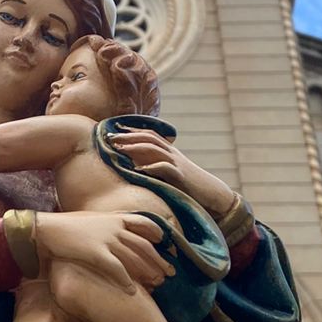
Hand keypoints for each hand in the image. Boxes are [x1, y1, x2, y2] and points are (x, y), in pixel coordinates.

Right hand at [34, 211, 172, 292]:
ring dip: (148, 273)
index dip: (157, 233)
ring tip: (157, 284)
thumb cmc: (66, 226)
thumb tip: (116, 231)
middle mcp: (115, 228)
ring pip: (135, 258)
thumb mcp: (92, 219)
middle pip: (144, 245)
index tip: (164, 243)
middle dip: (159, 260)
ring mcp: (107, 240)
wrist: (46, 229)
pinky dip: (127, 281)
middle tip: (169, 273)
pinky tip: (133, 292)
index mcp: (115, 217)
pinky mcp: (96, 253)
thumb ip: (107, 224)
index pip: (144, 223)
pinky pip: (117, 270)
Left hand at [110, 128, 235, 219]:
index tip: (113, 129)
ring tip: (119, 148)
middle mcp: (172, 153)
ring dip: (135, 147)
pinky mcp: (181, 176)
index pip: (149, 134)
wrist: (212, 192)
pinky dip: (151, 167)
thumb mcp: (171, 172)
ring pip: (154, 148)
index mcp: (169, 151)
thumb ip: (157, 166)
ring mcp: (177, 163)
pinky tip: (139, 169)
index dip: (132, 130)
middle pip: (148, 138)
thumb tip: (136, 166)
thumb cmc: (189, 185)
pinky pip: (165, 168)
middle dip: (128, 136)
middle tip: (110, 138)